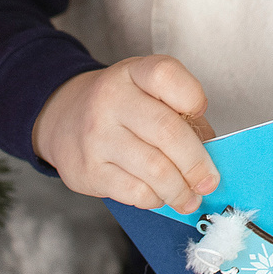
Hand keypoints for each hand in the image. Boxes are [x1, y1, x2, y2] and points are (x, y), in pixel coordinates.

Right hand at [32, 55, 220, 213]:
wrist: (62, 118)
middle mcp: (111, 100)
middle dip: (197, 163)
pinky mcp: (89, 170)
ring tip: (190, 198)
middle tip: (208, 180)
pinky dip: (156, 199)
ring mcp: (97, 136)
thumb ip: (181, 116)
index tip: (199, 112)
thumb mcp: (147, 93)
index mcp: (133, 73)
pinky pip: (135, 192)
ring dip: (180, 190)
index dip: (192, 97)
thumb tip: (209, 160)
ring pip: (155, 169)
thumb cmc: (121, 108)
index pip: (166, 75)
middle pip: (167, 131)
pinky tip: (159, 196)